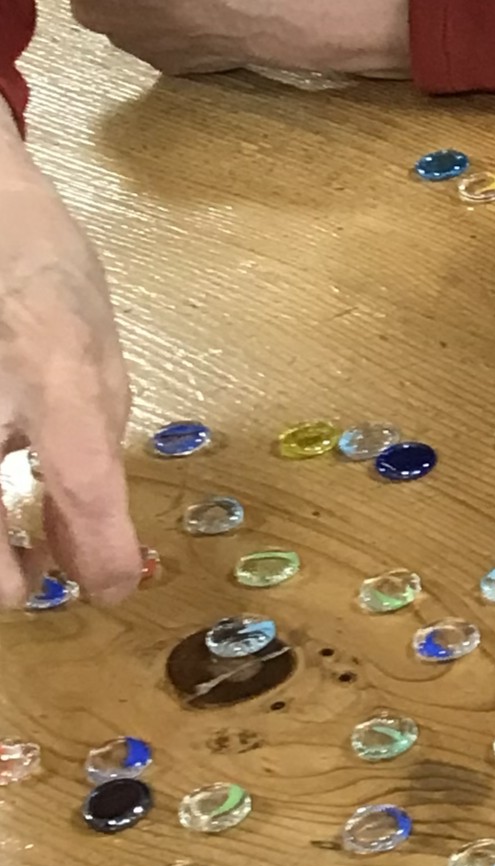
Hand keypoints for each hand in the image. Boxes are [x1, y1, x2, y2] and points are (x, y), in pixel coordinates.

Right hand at [0, 122, 139, 605]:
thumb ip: (89, 462)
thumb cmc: (41, 276)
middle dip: (4, 576)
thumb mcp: (93, 359)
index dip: (100, 551)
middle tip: (29, 582)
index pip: (82, 479)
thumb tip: (87, 560)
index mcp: (54, 368)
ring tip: (10, 548)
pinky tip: (0, 487)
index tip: (113, 589)